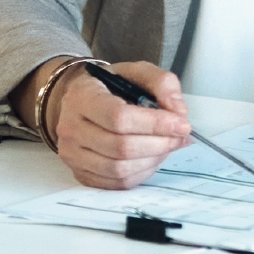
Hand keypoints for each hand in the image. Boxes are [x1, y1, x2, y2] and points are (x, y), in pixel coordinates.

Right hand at [41, 59, 192, 189]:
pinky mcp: (81, 173)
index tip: (181, 124)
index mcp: (82, 96)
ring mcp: (72, 154)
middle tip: (180, 136)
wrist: (82, 102)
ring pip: (119, 169)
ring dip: (152, 160)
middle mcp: (71, 128)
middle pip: (121, 147)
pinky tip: (152, 157)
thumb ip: (162, 83)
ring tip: (168, 146)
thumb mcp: (137, 71)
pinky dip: (141, 173)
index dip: (155, 124)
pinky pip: (116, 182)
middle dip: (159, 144)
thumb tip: (178, 111)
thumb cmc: (110, 87)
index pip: (119, 118)